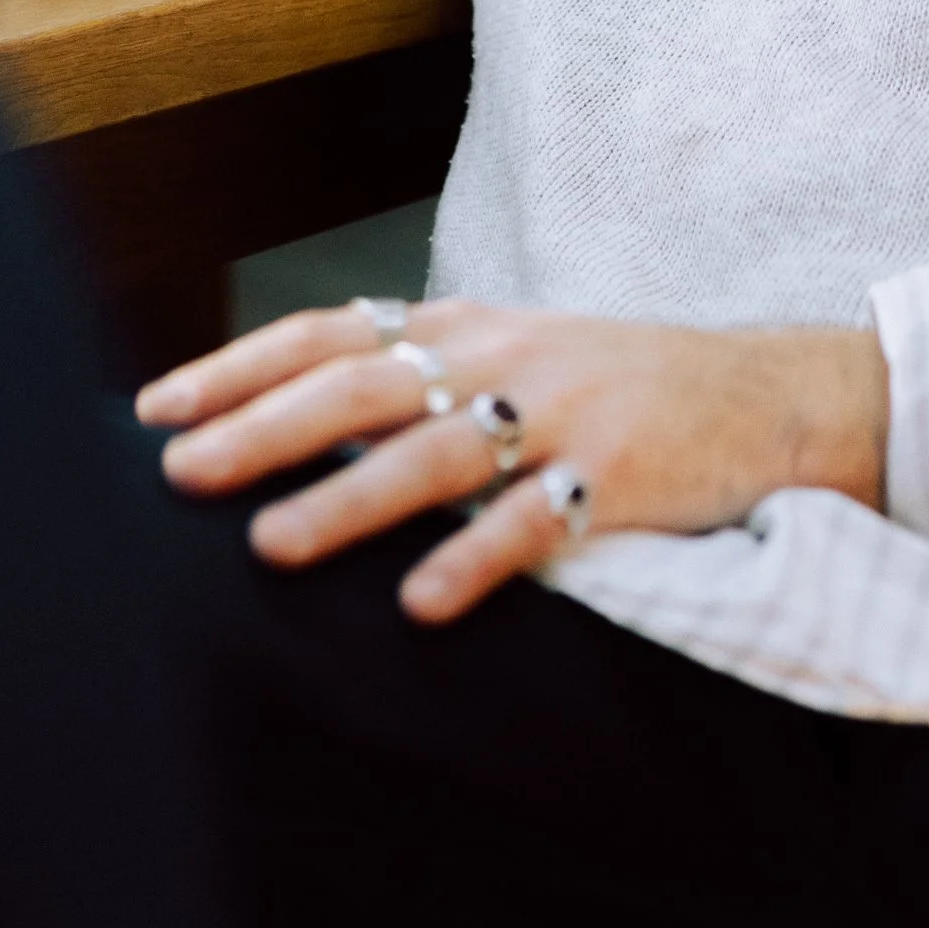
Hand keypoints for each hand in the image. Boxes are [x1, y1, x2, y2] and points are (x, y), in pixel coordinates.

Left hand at [137, 297, 888, 623]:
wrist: (769, 393)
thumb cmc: (623, 386)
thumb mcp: (518, 358)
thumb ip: (423, 379)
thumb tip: (294, 420)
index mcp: (470, 326)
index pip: (334, 332)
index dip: (242, 365)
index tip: (159, 406)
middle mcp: (504, 357)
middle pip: (363, 385)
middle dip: (263, 426)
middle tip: (179, 471)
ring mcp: (563, 413)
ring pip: (436, 453)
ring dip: (347, 498)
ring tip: (271, 542)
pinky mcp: (620, 474)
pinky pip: (537, 522)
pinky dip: (476, 558)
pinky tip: (422, 602)